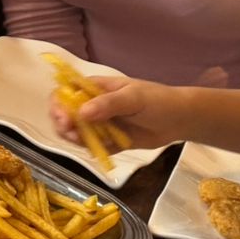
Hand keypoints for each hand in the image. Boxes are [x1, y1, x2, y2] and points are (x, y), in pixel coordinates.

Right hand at [44, 75, 183, 150]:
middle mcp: (93, 105)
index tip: (63, 118)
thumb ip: (108, 104)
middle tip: (72, 134)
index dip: (59, 103)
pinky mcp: (109, 140)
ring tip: (85, 143)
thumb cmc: (157, 100)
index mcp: (94, 88)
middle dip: (63, 124)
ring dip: (74, 138)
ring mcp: (100, 123)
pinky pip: (93, 145)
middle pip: (65, 113)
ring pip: (76, 131)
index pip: (66, 92)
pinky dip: (91, 149)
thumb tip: (81, 112)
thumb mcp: (133, 98)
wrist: (180, 120)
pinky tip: (99, 150)